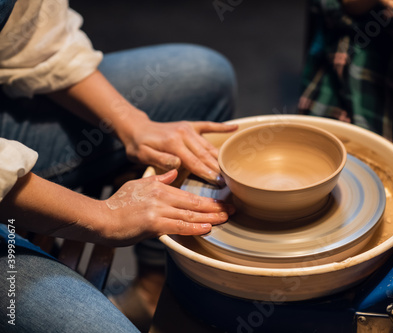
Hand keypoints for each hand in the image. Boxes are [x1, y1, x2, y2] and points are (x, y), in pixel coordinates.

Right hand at [100, 169, 232, 245]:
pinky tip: (207, 228)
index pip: (190, 194)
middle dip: (216, 208)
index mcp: (160, 188)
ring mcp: (158, 211)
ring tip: (226, 219)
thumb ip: (159, 179)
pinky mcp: (153, 225)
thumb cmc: (117, 204)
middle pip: (194, 204)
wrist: (101, 219)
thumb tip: (175, 171)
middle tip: (233, 210)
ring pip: (190, 215)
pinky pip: (178, 227)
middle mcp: (162, 197)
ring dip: (210, 218)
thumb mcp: (138, 185)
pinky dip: (194, 228)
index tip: (223, 202)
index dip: (209, 200)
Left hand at [121, 117, 237, 184]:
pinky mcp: (190, 125)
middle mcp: (183, 134)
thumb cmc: (138, 146)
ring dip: (221, 156)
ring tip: (232, 167)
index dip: (208, 173)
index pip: (195, 162)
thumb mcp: (143, 156)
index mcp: (173, 143)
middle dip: (218, 168)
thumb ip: (160, 160)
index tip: (220, 182)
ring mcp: (188, 128)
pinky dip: (222, 127)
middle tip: (230, 180)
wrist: (136, 128)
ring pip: (209, 145)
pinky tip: (235, 128)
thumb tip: (177, 164)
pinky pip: (208, 126)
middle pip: (205, 154)